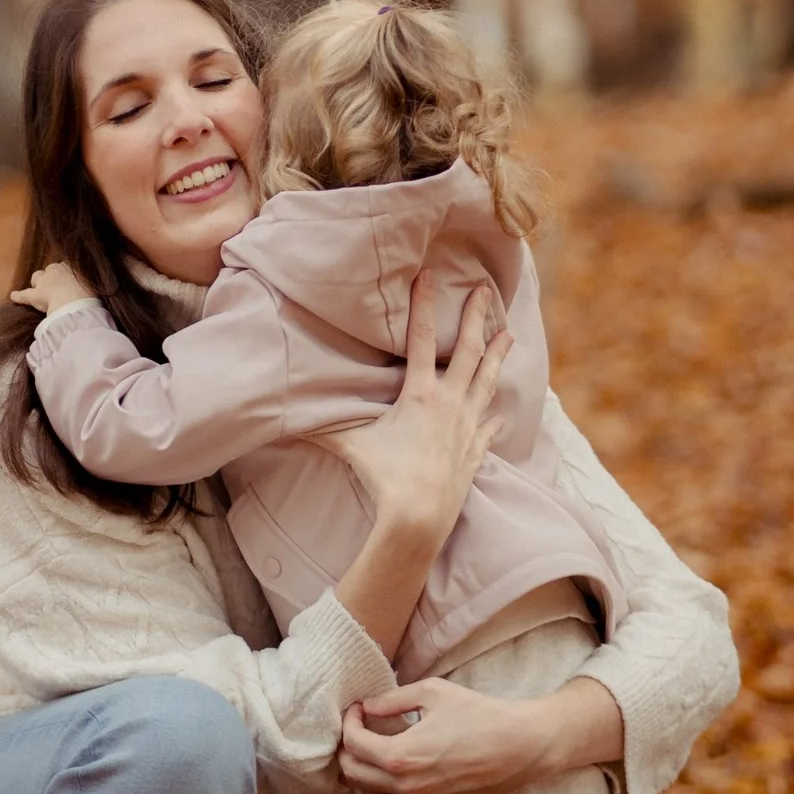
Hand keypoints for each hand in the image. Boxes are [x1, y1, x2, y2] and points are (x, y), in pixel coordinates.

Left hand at [9, 262, 90, 315]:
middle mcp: (58, 270)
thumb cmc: (90, 295)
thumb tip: (103, 283)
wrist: (77, 303)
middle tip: (57, 288)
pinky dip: (18, 296)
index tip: (69, 280)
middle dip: (52, 276)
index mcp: (73, 267)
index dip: (66, 274)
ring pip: (37, 278)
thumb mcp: (96, 285)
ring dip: (38, 283)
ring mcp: (45, 282)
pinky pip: (24, 294)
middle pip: (51, 269)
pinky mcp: (35, 296)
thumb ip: (92, 283)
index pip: (67, 266)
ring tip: (41, 292)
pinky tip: (13, 296)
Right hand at [305, 277, 510, 542]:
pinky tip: (501, 414)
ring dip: (497, 357)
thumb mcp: (348, 444)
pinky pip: (488, 430)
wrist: (419, 518)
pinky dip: (494, 418)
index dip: (424, 304)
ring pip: (487, 383)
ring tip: (508, 335)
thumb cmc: (383, 477)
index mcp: (421, 395)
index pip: (421, 338)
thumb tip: (285, 409)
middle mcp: (450, 404)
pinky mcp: (473, 453)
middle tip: (485, 291)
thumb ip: (319, 424)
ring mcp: (466, 428)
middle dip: (476, 317)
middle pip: (467, 351)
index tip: (430, 275)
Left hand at [337, 675, 620, 793]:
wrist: (521, 745)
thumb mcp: (433, 692)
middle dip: (348, 751)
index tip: (357, 711)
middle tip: (356, 734)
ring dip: (358, 783)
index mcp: (402, 754)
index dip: (349, 724)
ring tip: (364, 762)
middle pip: (355, 775)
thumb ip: (393, 700)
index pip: (354, 744)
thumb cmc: (479, 713)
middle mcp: (408, 787)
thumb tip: (367, 708)